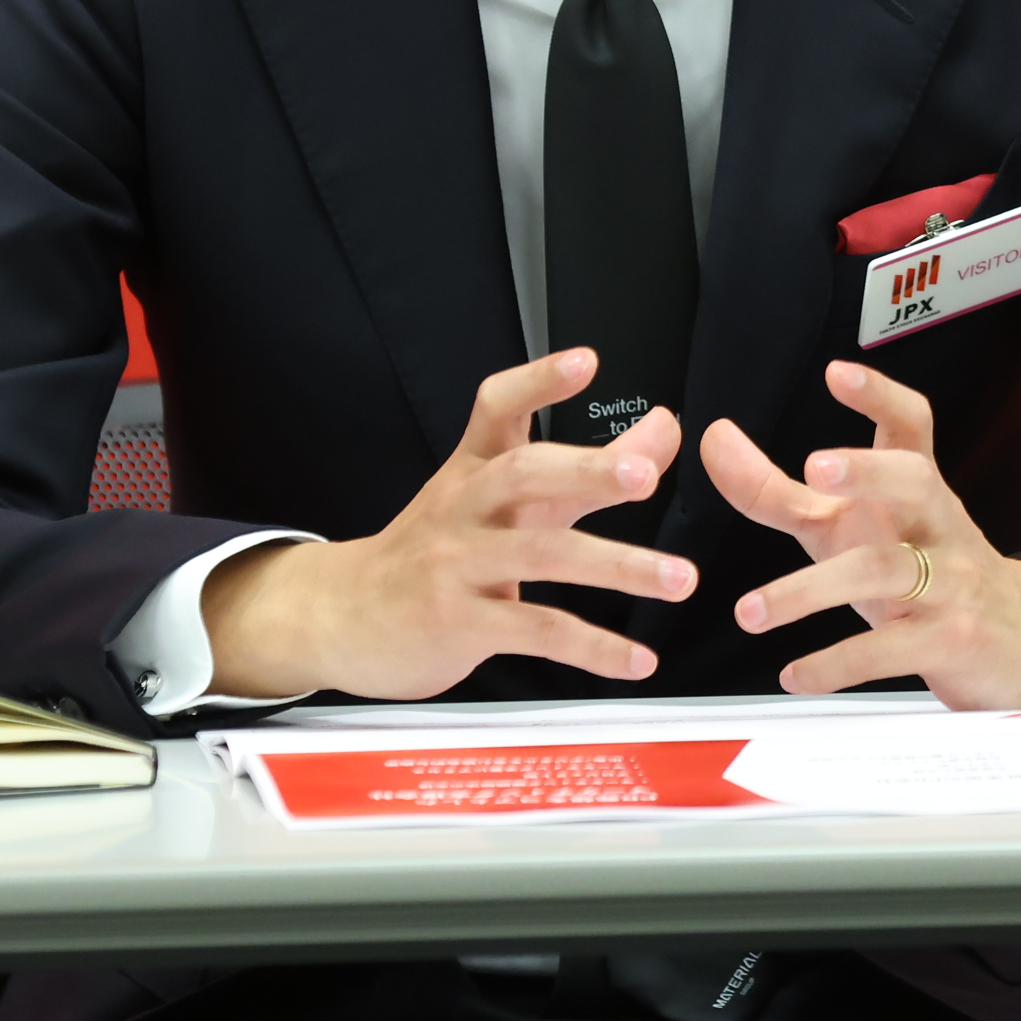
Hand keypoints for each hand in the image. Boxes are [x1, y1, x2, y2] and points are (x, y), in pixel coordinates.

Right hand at [201, 349, 694, 701]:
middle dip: (587, 469)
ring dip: (618, 566)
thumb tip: (663, 430)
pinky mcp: (459, 623)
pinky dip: (594, 647)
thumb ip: (584, 470)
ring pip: (542, 555)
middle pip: (523, 473)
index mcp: (472, 471)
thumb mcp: (499, 504)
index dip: (538, 382)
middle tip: (645, 474)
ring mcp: (457, 565)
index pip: (496, 408)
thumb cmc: (434, 553)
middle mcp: (464, 508)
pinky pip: (536, 630)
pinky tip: (636, 658)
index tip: (585, 361)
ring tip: (678, 579)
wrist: (342, 614)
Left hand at [707, 357, 1020, 708]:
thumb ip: (776, 489)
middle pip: (914, 481)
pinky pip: (891, 650)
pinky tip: (794, 674)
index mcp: (915, 488)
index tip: (838, 373)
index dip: (879, 395)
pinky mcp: (950, 640)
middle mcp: (936, 525)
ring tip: (751, 611)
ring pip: (886, 571)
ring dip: (811, 591)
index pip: (910, 425)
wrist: (1018, 640)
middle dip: (868, 471)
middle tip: (816, 470)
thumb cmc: (920, 568)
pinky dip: (837, 664)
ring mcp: (948, 581)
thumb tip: (715, 440)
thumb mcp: (846, 526)